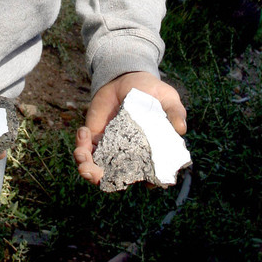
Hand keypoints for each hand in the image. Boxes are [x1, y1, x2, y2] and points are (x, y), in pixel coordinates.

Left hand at [74, 71, 186, 185]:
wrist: (127, 78)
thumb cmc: (151, 91)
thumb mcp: (167, 98)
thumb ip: (174, 112)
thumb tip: (181, 129)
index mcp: (150, 153)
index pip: (150, 176)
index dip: (147, 182)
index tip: (142, 181)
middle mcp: (129, 157)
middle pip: (117, 179)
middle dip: (102, 180)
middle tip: (95, 174)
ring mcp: (111, 150)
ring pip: (97, 170)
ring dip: (86, 168)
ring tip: (82, 156)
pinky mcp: (96, 139)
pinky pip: (85, 151)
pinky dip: (80, 146)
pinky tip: (83, 131)